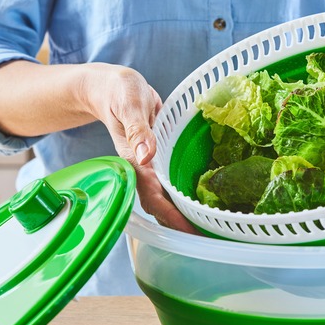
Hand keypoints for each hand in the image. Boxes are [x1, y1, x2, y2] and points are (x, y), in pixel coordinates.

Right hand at [81, 64, 198, 233]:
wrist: (110, 88)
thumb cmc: (118, 93)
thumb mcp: (128, 104)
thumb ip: (137, 129)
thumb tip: (146, 156)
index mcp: (134, 162)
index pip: (152, 198)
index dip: (171, 216)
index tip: (190, 231)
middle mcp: (144, 169)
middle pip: (162, 205)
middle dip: (183, 223)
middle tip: (212, 235)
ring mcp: (152, 166)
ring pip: (168, 196)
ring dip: (187, 211)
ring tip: (213, 225)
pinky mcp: (160, 159)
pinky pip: (173, 181)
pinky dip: (187, 192)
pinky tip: (206, 198)